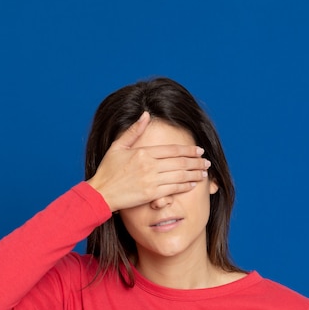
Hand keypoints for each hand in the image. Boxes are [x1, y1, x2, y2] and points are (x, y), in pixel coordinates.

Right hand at [86, 112, 210, 211]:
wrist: (101, 193)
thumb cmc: (107, 171)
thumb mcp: (118, 146)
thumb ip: (134, 131)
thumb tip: (146, 114)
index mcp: (143, 152)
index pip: (172, 150)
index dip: (188, 150)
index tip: (199, 151)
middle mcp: (150, 165)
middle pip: (180, 162)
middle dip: (196, 162)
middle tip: (207, 162)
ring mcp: (151, 180)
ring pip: (180, 175)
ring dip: (194, 174)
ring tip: (204, 173)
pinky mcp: (151, 194)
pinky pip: (173, 189)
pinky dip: (185, 186)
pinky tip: (193, 184)